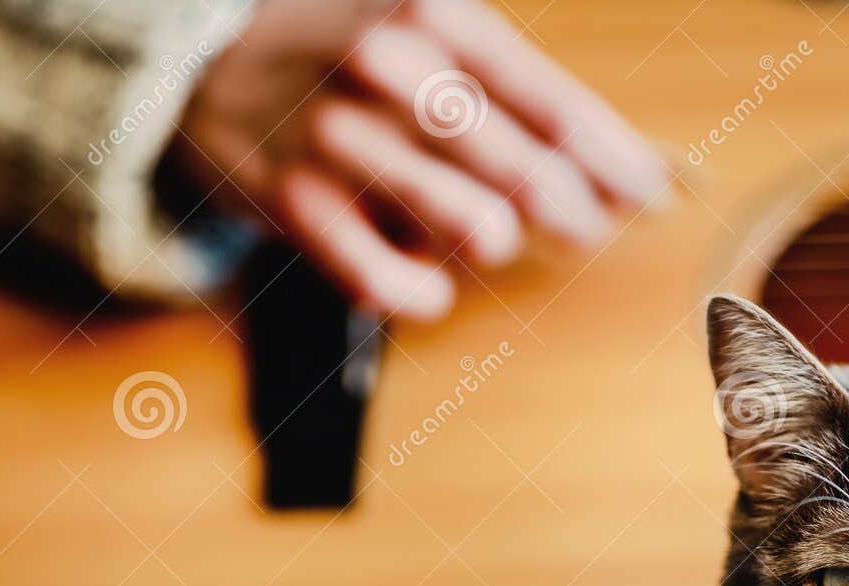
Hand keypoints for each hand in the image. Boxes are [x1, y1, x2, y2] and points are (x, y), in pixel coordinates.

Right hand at [172, 0, 670, 319]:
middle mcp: (390, 70)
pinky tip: (430, 282)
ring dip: (497, 244)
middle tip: (588, 229)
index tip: (656, 198)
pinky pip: (395, 285)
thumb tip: (618, 169)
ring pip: (477, 232)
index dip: (618, 163)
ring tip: (485, 232)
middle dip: (579, 216)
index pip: (555, 105)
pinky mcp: (295, 205)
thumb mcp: (424, 26)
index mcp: (435, 13)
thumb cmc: (335, 43)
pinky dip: (427, 295)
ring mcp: (340, 139)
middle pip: (530, 176)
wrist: (192, 52)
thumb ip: (511, 90)